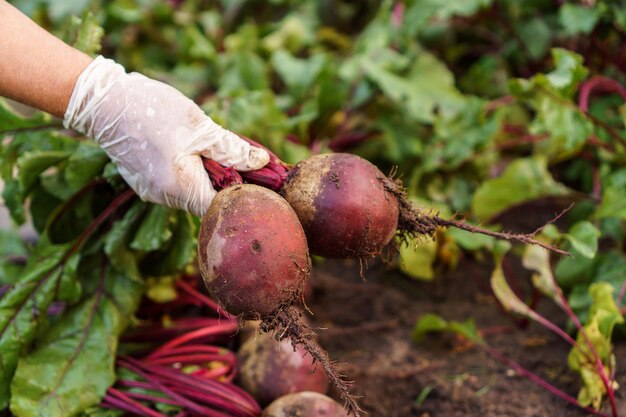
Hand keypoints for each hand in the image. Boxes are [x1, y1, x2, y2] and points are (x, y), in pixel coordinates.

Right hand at [63, 56, 268, 216]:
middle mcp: (165, 198)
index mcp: (182, 188)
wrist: (102, 102)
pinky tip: (189, 151)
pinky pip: (175, 185)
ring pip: (192, 193)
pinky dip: (189, 172)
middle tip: (244, 162)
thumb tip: (263, 163)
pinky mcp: (144, 183)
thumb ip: (232, 149)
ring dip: (207, 177)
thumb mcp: (200, 127)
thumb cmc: (153, 112)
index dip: (244, 195)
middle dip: (227, 184)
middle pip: (208, 202)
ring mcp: (151, 192)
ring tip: (214, 151)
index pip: (224, 207)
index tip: (261, 181)